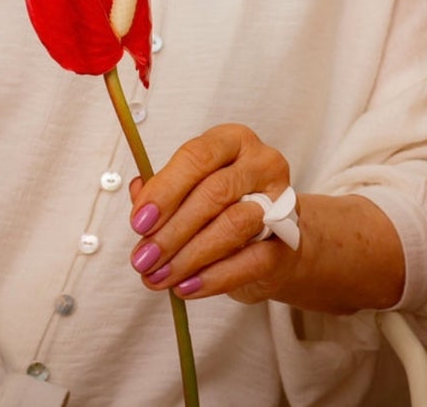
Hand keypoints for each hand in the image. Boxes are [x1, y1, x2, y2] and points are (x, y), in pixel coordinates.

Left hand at [125, 123, 297, 303]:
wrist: (273, 239)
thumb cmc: (226, 207)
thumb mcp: (193, 191)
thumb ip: (164, 192)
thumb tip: (138, 195)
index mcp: (233, 141)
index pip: (198, 155)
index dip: (165, 189)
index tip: (139, 222)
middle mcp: (262, 162)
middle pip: (215, 192)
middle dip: (172, 230)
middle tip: (143, 258)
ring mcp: (280, 200)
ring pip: (233, 224)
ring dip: (189, 256)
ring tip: (160, 276)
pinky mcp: (288, 240)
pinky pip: (250, 260)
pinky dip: (213, 277)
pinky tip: (187, 286)